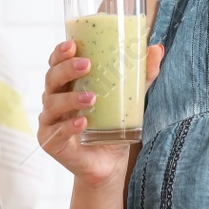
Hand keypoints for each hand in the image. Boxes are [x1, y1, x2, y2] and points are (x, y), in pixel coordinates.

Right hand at [38, 39, 164, 187]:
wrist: (109, 163)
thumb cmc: (113, 125)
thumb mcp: (130, 98)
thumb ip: (142, 75)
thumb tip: (158, 49)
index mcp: (67, 84)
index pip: (56, 62)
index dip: (60, 52)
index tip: (72, 44)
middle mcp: (54, 99)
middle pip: (52, 78)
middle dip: (66, 69)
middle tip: (86, 65)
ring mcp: (50, 121)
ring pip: (53, 104)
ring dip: (71, 98)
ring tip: (92, 98)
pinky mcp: (51, 142)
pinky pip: (57, 132)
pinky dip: (69, 126)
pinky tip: (83, 122)